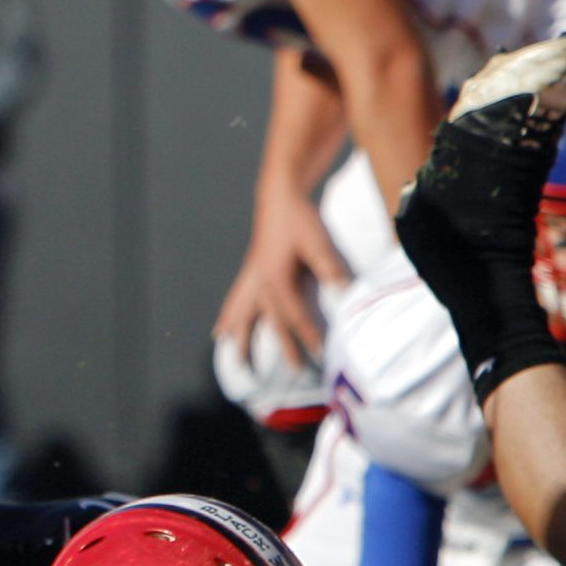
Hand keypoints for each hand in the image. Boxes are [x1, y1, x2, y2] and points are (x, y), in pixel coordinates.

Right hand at [215, 192, 349, 367]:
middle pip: (270, 319)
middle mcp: (260, 280)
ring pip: (244, 312)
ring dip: (240, 333)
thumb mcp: (316, 241)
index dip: (306, 333)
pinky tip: (222, 326)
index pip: (294, 313)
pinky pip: (237, 298)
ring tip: (232, 353)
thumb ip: (328, 267)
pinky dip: (229, 313)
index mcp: (275, 276)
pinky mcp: (251, 270)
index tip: (318, 352)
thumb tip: (343, 290)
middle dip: (282, 344)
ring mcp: (252, 275)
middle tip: (292, 369)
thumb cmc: (298, 218)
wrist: (279, 196)